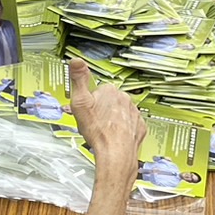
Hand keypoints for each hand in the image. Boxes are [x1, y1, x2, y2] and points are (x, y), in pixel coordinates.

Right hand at [68, 58, 146, 173]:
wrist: (115, 153)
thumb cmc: (98, 131)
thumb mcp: (80, 102)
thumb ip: (78, 79)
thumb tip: (76, 61)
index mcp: (110, 91)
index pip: (99, 89)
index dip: (91, 100)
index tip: (87, 108)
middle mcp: (124, 99)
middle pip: (110, 100)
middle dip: (102, 109)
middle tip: (94, 121)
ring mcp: (134, 113)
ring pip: (121, 112)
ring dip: (113, 119)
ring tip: (103, 130)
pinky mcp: (139, 127)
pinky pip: (130, 125)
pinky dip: (123, 129)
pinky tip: (114, 136)